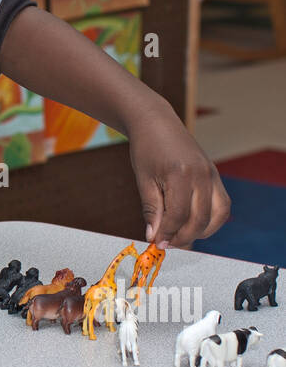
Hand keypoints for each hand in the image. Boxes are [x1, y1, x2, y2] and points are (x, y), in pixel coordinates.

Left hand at [127, 104, 230, 248]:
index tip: (157, 243)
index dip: (168, 233)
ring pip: (218, 214)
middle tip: (167, 243)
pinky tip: (194, 225)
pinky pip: (221, 204)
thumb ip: (151, 209)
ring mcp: (212, 174)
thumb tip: (154, 236)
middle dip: (184, 237)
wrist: (157, 123)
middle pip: (200, 218)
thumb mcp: (144, 180)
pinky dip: (212, 219)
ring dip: (202, 231)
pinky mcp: (215, 175)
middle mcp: (201, 174)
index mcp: (180, 174)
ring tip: (181, 236)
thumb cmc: (147, 149)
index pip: (179, 215)